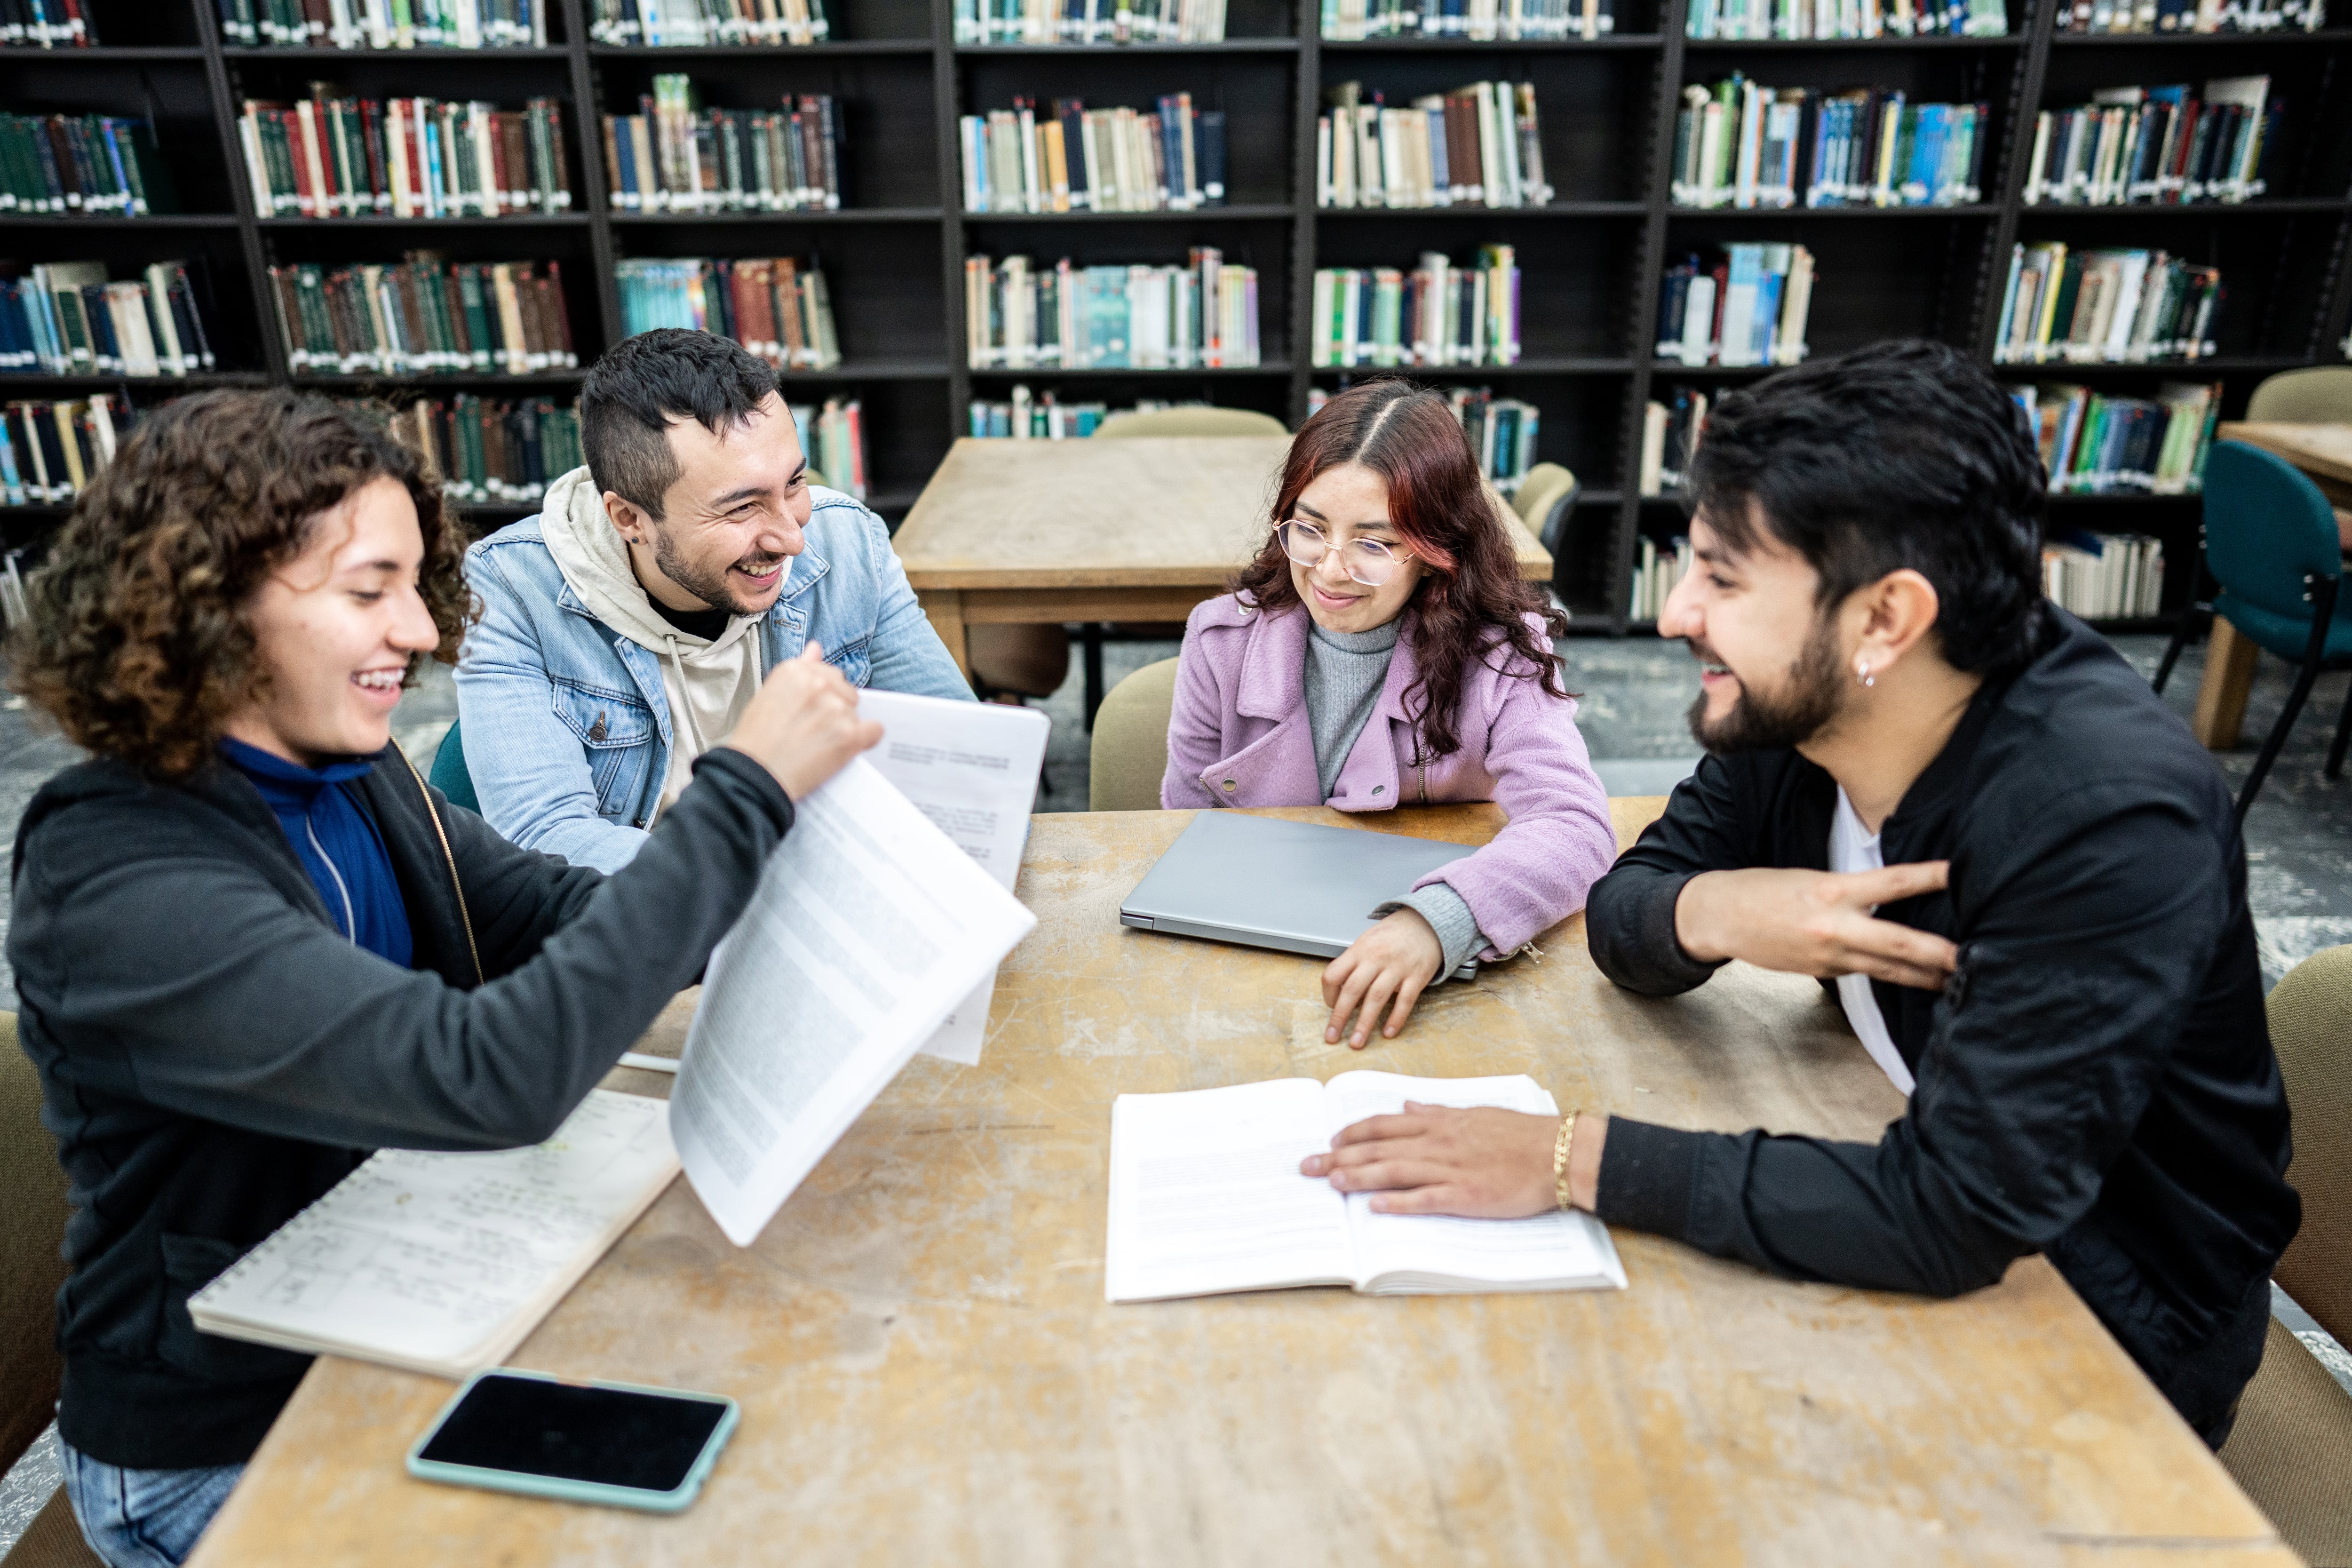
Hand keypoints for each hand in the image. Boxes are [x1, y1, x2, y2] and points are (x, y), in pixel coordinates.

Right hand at [723, 642, 881, 801]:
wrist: (754, 776)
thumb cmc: (757, 740)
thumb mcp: (769, 695)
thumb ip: (799, 670)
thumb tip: (816, 647)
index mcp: (795, 671)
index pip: (829, 674)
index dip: (824, 696)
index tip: (812, 712)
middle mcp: (818, 684)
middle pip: (847, 691)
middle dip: (837, 708)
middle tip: (814, 731)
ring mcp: (835, 709)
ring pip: (856, 713)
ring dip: (844, 728)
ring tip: (818, 745)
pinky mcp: (849, 735)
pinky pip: (874, 730)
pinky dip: (865, 740)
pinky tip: (845, 749)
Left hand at [1300, 1103, 1604, 1216]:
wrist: (1558, 1153)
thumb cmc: (1519, 1134)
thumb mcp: (1475, 1113)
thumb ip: (1438, 1112)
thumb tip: (1409, 1103)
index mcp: (1441, 1122)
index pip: (1386, 1124)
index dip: (1354, 1132)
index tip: (1330, 1140)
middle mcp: (1439, 1142)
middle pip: (1379, 1148)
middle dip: (1340, 1157)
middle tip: (1308, 1166)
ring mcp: (1451, 1170)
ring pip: (1394, 1171)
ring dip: (1358, 1176)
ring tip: (1330, 1183)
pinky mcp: (1466, 1196)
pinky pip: (1425, 1199)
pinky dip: (1398, 1203)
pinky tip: (1374, 1208)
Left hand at [1322, 908, 1444, 1048]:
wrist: (1425, 922)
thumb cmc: (1392, 935)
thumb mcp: (1367, 942)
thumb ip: (1353, 964)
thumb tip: (1340, 993)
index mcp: (1359, 950)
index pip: (1334, 974)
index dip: (1328, 994)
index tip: (1330, 1007)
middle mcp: (1375, 958)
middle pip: (1352, 990)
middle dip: (1339, 1017)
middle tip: (1332, 1037)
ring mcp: (1397, 967)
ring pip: (1376, 998)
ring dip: (1364, 1023)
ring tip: (1356, 1042)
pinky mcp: (1417, 976)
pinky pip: (1405, 1001)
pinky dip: (1396, 1018)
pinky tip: (1388, 1032)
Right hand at [1674, 862, 1958, 989]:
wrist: (1721, 917)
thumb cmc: (1767, 891)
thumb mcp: (1811, 878)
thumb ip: (1852, 890)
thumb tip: (1890, 899)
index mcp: (1833, 890)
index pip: (1893, 882)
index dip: (1930, 878)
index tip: (1961, 874)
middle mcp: (1836, 927)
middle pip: (1901, 943)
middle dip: (1941, 954)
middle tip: (1975, 959)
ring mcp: (1830, 956)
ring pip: (1890, 969)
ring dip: (1926, 975)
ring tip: (1959, 981)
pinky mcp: (1824, 973)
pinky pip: (1865, 973)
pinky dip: (1891, 974)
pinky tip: (1913, 977)